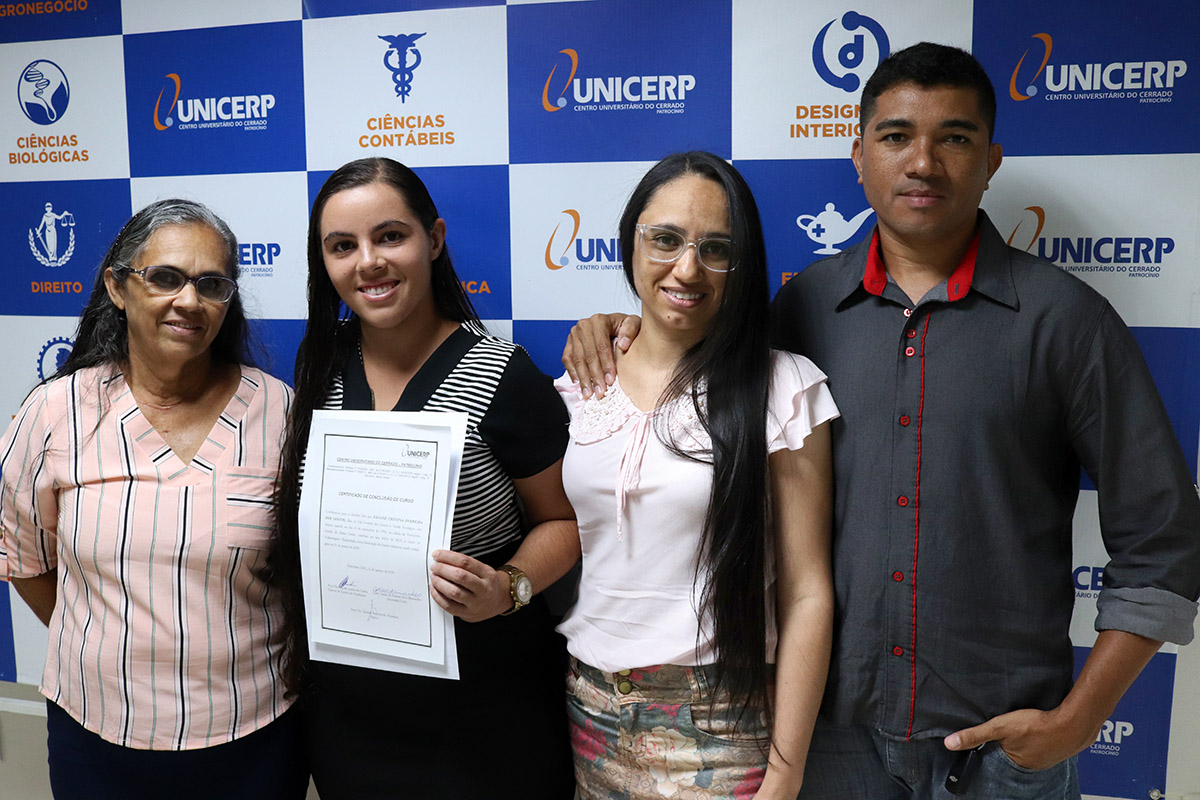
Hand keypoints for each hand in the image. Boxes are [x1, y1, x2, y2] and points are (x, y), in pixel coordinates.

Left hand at [429, 549, 510, 621]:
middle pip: (459, 576)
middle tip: (434, 566)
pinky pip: (449, 606)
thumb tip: (443, 559)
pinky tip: (434, 589)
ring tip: (434, 577)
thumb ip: (466, 565)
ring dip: (439, 582)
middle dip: (442, 569)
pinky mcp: (467, 614)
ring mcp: (475, 603)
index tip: (437, 554)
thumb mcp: (484, 570)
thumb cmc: (487, 583)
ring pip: (453, 592)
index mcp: (487, 574)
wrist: (498, 601)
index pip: (465, 562)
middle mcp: (483, 589)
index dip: (448, 557)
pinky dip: (438, 596)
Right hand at [562, 313, 640, 398]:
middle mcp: (584, 326)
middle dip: (595, 376)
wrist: (617, 325)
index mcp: (599, 320)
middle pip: (588, 355)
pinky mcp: (569, 343)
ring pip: (577, 359)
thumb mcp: (634, 324)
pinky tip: (579, 383)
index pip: (602, 346)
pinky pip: (567, 359)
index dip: (606, 365)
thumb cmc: (625, 327)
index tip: (611, 380)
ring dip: (583, 379)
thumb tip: (623, 344)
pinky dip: (572, 372)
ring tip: (589, 393)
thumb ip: (631, 330)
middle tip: (600, 391)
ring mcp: (575, 334)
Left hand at [944, 706, 1098, 771]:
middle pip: (1013, 753)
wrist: (1074, 722)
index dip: (993, 746)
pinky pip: (1043, 744)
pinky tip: (1038, 729)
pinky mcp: (1058, 748)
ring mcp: (1046, 758)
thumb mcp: (1000, 727)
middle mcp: (1031, 765)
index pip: (997, 757)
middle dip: (1009, 743)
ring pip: (1029, 749)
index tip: (993, 737)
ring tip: (1023, 728)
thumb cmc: (1037, 725)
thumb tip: (950, 744)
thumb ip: (976, 735)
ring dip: (1025, 740)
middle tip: (1010, 729)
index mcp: (1015, 763)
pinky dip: (1039, 738)